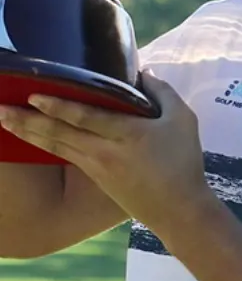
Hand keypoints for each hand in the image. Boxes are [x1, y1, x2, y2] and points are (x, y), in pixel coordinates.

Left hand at [0, 72, 210, 232]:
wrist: (177, 209)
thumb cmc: (184, 161)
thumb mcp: (183, 120)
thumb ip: (163, 92)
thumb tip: (144, 71)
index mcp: (128, 134)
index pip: (86, 117)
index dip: (58, 106)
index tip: (33, 95)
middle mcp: (105, 151)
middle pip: (59, 132)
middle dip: (26, 120)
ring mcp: (96, 166)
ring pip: (55, 145)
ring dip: (26, 132)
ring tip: (3, 120)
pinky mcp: (94, 177)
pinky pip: (64, 155)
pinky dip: (43, 144)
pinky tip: (29, 137)